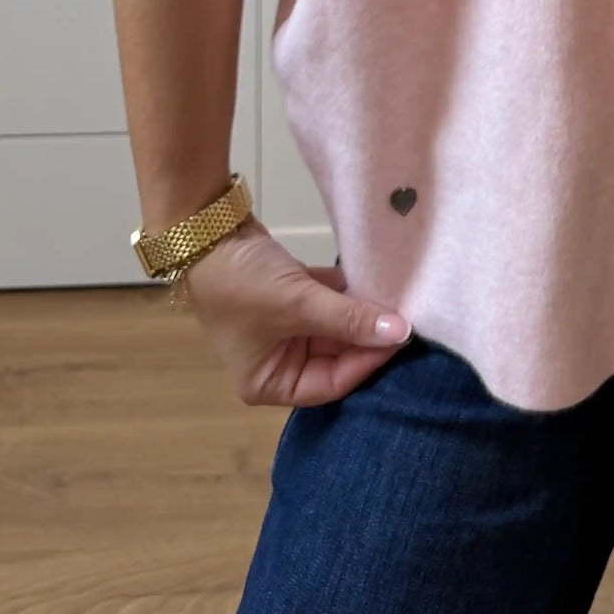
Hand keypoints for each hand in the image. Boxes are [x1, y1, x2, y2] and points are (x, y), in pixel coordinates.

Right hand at [180, 217, 413, 406]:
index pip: (330, 384)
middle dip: (367, 336)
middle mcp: (276, 360)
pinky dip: (347, 293)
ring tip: (396, 299)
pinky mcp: (290, 297)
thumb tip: (401, 332)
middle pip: (335, 357)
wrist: (207, 229)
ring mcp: (283, 328)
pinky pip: (327, 303)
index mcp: (268, 382)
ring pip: (335, 328)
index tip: (400, 338)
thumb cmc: (242, 282)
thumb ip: (350, 320)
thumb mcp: (298, 304)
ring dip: (360, 313)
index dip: (366, 362)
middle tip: (406, 317)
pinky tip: (373, 281)